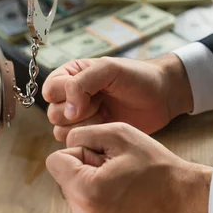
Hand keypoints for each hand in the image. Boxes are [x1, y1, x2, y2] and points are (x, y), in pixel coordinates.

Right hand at [42, 55, 193, 141]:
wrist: (162, 96)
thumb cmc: (137, 77)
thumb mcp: (109, 70)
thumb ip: (82, 83)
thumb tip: (68, 111)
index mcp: (71, 76)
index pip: (50, 90)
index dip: (67, 96)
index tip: (92, 95)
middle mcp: (71, 96)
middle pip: (53, 113)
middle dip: (78, 113)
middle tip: (102, 104)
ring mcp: (80, 117)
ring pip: (61, 131)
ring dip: (85, 126)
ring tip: (106, 115)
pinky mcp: (91, 133)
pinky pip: (76, 142)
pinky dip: (92, 137)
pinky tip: (108, 126)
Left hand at [46, 122, 212, 212]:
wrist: (186, 199)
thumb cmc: (157, 166)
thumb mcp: (120, 134)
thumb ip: (84, 133)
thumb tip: (67, 143)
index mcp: (87, 191)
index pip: (55, 161)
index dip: (79, 151)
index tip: (103, 155)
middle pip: (64, 179)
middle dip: (85, 169)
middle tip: (117, 168)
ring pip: (76, 194)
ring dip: (92, 184)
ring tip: (123, 182)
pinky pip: (89, 210)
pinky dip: (101, 200)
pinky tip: (126, 196)